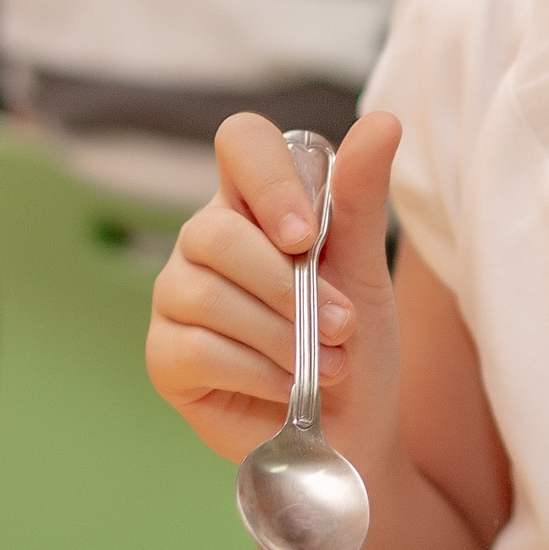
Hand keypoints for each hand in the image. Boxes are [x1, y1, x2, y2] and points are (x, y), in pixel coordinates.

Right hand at [149, 112, 404, 468]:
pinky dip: (259, 370)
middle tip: (343, 325)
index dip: (267, 179)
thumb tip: (382, 121)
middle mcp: (205, 241)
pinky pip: (198, 349)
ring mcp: (176, 298)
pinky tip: (290, 384)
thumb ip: (361, 197)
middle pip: (217, 232)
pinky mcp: (166, 356)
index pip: (240, 143)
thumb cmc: (355, 340)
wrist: (351, 429)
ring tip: (328, 362)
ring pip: (207, 294)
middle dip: (291, 286)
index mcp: (256, 204)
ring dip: (282, 334)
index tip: (306, 234)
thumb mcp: (367, 267)